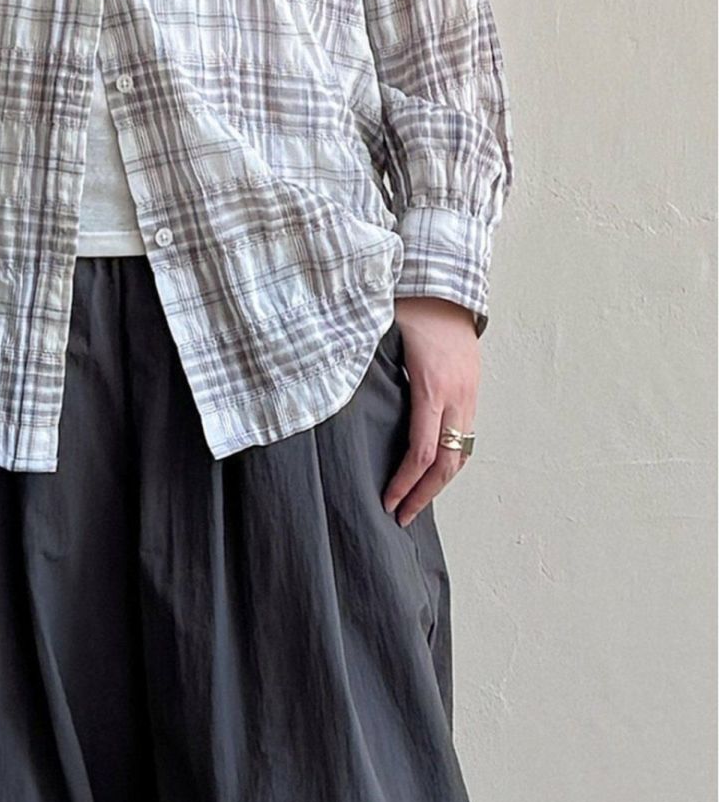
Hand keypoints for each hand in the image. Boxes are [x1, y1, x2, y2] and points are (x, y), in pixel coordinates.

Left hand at [383, 296, 478, 525]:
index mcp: (431, 387)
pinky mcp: (472, 391)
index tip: (387, 502)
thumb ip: (361, 365)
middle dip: (423, 495)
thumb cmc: (409, 306)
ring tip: (415, 503)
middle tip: (400, 518)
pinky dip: (451, 461)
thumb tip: (328, 386)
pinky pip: (465, 436)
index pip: (422, 452)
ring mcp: (469, 395)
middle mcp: (456, 397)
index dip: (405, 483)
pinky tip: (433, 472)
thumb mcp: (380, 334)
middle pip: (447, 463)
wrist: (446, 284)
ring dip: (440, 484)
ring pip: (461, 453)